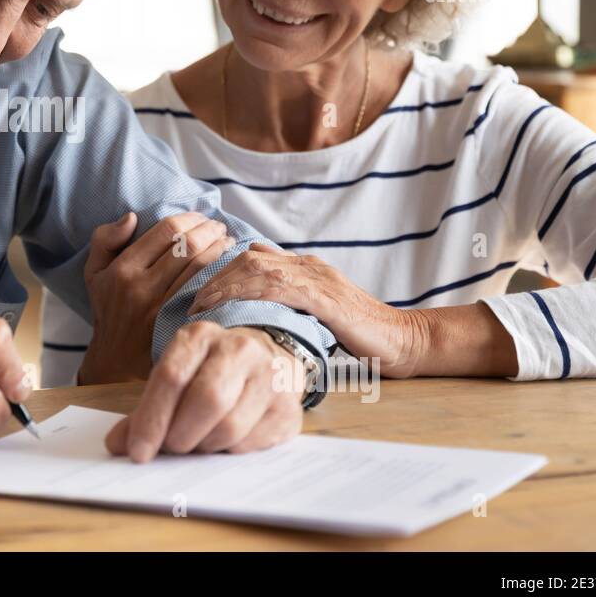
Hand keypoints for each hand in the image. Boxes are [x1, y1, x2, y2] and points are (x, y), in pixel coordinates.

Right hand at [78, 212, 232, 384]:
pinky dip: (219, 274)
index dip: (188, 218)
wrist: (116, 361)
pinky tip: (226, 266)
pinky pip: (204, 291)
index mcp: (122, 269)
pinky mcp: (177, 323)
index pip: (165, 231)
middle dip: (208, 230)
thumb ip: (105, 239)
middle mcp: (141, 287)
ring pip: (200, 267)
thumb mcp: (94, 273)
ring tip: (226, 241)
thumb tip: (131, 217)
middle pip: (187, 246)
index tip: (199, 217)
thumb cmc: (109, 309)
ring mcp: (161, 308)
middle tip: (218, 226)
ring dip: (219, 248)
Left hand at [105, 321, 304, 461]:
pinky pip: (252, 443)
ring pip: (230, 427)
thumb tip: (116, 445)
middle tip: (172, 448)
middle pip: (206, 400)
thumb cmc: (210, 372)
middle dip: (181, 435)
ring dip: (205, 447)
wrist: (268, 359)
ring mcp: (270, 375)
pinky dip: (230, 452)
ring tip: (199, 442)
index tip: (138, 453)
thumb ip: (145, 410)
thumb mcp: (176, 377)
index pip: (171, 377)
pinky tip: (225, 441)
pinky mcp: (288, 406)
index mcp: (200, 336)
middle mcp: (238, 348)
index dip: (151, 420)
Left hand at [187, 242, 429, 377]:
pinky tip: (233, 307)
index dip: (220, 270)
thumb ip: (289, 304)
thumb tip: (250, 309)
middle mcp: (308, 266)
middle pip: (249, 257)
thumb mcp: (316, 314)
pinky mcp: (327, 298)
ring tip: (203, 305)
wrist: (404, 340)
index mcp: (304, 268)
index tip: (196, 291)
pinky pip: (282, 288)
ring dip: (225, 285)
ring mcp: (318, 279)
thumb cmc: (359, 333)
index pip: (252, 256)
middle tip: (190, 299)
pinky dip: (252, 294)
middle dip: (215, 275)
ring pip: (260, 268)